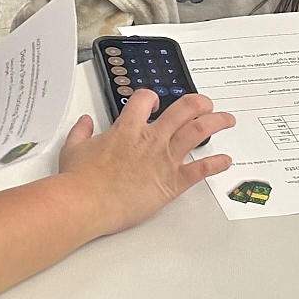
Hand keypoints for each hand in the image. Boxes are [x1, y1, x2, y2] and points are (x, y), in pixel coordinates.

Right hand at [56, 92, 234, 236]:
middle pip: (183, 109)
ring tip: (225, 119)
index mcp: (127, 128)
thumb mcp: (73, 148)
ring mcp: (164, 159)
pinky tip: (225, 160)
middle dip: (198, 103)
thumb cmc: (80, 180)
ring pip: (198, 132)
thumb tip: (84, 123)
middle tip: (204, 103)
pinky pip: (201, 170)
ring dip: (216, 122)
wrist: (86, 202)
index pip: (146, 99)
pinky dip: (216, 164)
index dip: (151, 96)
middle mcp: (150, 139)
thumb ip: (81, 131)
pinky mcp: (172, 182)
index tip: (154, 101)